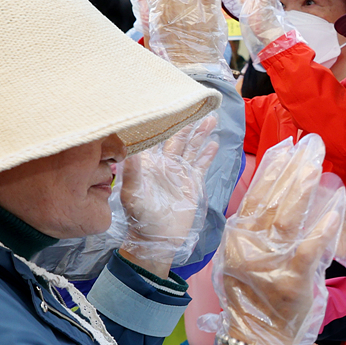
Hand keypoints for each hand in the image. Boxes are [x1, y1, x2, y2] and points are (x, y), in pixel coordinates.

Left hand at [119, 116, 221, 274]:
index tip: (170, 106)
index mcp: (149, 164)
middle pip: (178, 139)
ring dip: (201, 134)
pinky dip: (207, 154)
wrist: (157, 238)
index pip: (157, 138)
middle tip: (197, 106)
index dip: (163, 123)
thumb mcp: (133, 194)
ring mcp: (180, 173)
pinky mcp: (192, 183)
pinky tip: (214, 144)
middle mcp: (165, 164)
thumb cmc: (140, 217)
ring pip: (192, 148)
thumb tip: (131, 149)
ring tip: (211, 119)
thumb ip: (133, 172)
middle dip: (188, 124)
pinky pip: (201, 165)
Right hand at [213, 133, 345, 344]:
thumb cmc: (253, 303)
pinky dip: (324, 225)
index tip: (286, 146)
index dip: (272, 170)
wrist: (256, 344)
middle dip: (292, 168)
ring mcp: (269, 263)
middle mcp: (249, 247)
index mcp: (237, 240)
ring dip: (305, 188)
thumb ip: (251, 235)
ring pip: (288, 217)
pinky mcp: (292, 278)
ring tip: (319, 164)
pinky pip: (311, 245)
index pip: (255, 196)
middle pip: (272, 199)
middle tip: (311, 144)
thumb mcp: (240, 264)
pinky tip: (337, 206)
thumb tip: (265, 202)